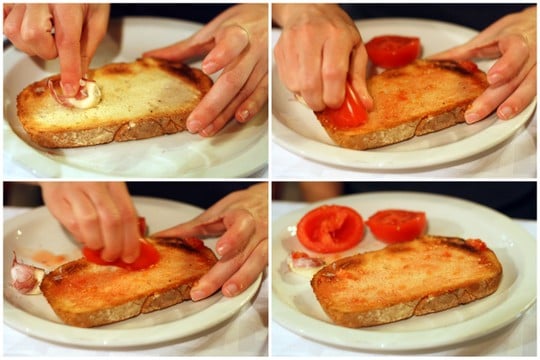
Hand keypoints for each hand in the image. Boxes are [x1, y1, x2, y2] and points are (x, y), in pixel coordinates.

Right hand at [3, 4, 109, 96]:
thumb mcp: (96, 16)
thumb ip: (88, 45)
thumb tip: (80, 72)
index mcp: (67, 3)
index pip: (67, 43)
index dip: (69, 70)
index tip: (70, 88)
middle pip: (34, 38)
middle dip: (49, 50)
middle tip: (61, 43)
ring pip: (15, 33)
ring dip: (33, 43)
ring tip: (48, 33)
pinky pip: (3, 22)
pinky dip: (17, 32)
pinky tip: (33, 28)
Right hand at [40, 182, 140, 262]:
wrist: (58, 166)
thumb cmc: (87, 181)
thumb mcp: (107, 189)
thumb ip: (118, 210)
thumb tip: (130, 241)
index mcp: (114, 182)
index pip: (128, 214)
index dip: (131, 239)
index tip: (131, 255)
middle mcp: (96, 183)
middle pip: (112, 220)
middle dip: (115, 245)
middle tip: (113, 256)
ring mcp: (75, 189)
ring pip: (91, 222)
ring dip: (97, 242)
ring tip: (98, 248)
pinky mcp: (55, 197)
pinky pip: (71, 223)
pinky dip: (80, 236)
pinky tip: (84, 237)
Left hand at [144, 4, 267, 136]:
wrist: (272, 17)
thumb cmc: (242, 22)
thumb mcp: (212, 30)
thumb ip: (184, 48)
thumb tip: (154, 58)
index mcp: (236, 32)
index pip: (232, 43)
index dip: (221, 55)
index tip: (207, 67)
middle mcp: (252, 50)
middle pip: (233, 79)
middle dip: (212, 104)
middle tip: (195, 121)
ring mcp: (262, 65)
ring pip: (244, 92)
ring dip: (225, 114)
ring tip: (208, 128)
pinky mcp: (269, 76)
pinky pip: (261, 95)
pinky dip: (250, 108)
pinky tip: (238, 118)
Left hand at [153, 183, 267, 299]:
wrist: (267, 202)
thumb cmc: (243, 206)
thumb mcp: (218, 211)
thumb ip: (193, 227)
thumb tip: (165, 237)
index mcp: (242, 216)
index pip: (240, 226)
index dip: (232, 238)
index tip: (220, 249)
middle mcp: (256, 231)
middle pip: (240, 254)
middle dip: (221, 274)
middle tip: (202, 288)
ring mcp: (265, 244)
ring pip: (256, 264)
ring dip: (241, 280)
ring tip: (226, 292)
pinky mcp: (269, 255)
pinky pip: (262, 270)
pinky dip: (250, 281)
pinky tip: (238, 290)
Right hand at [273, 4, 371, 110]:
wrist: (309, 9)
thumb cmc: (335, 28)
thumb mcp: (355, 47)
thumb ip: (359, 77)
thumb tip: (365, 103)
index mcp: (336, 35)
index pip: (333, 73)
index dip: (334, 96)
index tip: (336, 102)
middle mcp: (312, 36)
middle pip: (311, 83)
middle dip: (318, 102)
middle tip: (324, 102)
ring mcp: (292, 42)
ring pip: (296, 84)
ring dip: (306, 95)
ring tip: (315, 88)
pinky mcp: (280, 49)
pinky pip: (285, 81)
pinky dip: (296, 87)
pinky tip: (305, 79)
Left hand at [431, 6, 535, 122]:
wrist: (539, 25)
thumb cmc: (514, 30)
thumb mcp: (489, 36)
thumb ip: (464, 52)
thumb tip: (436, 60)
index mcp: (515, 40)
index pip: (515, 51)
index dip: (505, 65)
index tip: (492, 78)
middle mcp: (531, 54)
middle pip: (515, 77)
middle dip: (495, 97)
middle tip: (476, 112)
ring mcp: (538, 67)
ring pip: (530, 86)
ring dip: (515, 103)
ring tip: (501, 115)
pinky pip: (535, 91)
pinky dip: (523, 102)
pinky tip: (511, 111)